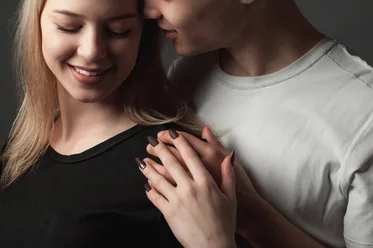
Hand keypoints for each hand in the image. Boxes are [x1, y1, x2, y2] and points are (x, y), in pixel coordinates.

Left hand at [137, 130, 236, 247]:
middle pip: (171, 163)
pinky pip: (155, 196)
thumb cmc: (224, 223)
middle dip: (159, 149)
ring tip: (142, 159)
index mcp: (206, 182)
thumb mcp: (230, 197)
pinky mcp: (169, 212)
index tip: (171, 134)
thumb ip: (228, 174)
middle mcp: (190, 188)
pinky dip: (150, 188)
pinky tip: (146, 183)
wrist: (214, 246)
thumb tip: (229, 156)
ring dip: (149, 167)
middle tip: (152, 140)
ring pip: (159, 178)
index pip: (190, 156)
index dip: (179, 143)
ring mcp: (178, 200)